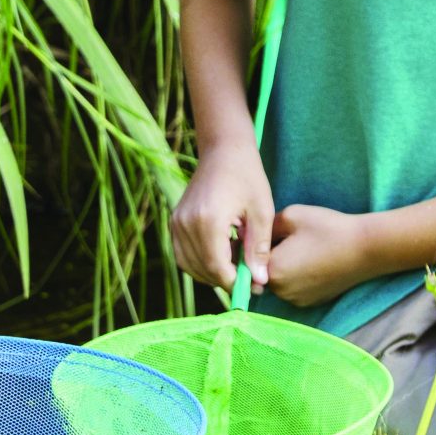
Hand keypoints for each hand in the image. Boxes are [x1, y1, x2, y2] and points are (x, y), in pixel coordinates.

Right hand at [169, 147, 276, 292]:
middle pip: (202, 269)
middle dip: (225, 280)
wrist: (223, 149)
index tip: (255, 285)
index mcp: (208, 220)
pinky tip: (222, 254)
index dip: (235, 282)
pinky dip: (200, 262)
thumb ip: (258, 248)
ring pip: (190, 265)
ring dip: (212, 272)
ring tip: (236, 263)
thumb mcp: (261, 211)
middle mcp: (186, 223)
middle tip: (250, 277)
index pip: (216, 267)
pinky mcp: (174, 221)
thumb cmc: (247, 176)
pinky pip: (183, 254)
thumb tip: (259, 280)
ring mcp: (176, 222)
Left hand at [263, 204, 374, 308]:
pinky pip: (294, 288)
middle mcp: (280, 291)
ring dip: (283, 267)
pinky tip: (312, 261)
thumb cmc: (327, 229)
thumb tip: (253, 234)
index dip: (254, 242)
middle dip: (269, 255)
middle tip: (288, 238)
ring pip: (278, 280)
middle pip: (262, 271)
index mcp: (272, 269)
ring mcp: (296, 300)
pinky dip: (297, 276)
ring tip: (302, 248)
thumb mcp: (290, 216)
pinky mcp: (310, 302)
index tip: (266, 231)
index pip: (249, 257)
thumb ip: (265, 227)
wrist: (365, 249)